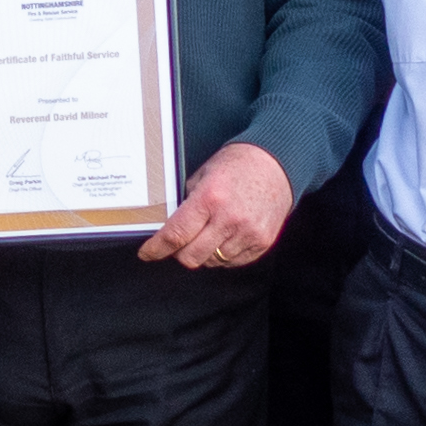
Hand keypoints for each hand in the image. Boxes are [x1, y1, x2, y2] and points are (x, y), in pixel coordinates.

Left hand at [141, 141, 293, 268]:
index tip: (147, 253)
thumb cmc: (239, 165)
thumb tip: (169, 225)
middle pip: (191, 256)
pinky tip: (226, 236)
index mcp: (210, 198)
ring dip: (204, 253)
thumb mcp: (204, 174)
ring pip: (212, 262)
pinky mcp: (262, 242)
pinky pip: (233, 262)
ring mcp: (248, 233)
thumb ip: (187, 202)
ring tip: (210, 233)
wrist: (278, 163)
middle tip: (180, 242)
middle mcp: (229, 219)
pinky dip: (224, 255)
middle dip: (179, 253)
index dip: (156, 248)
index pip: (176, 234)